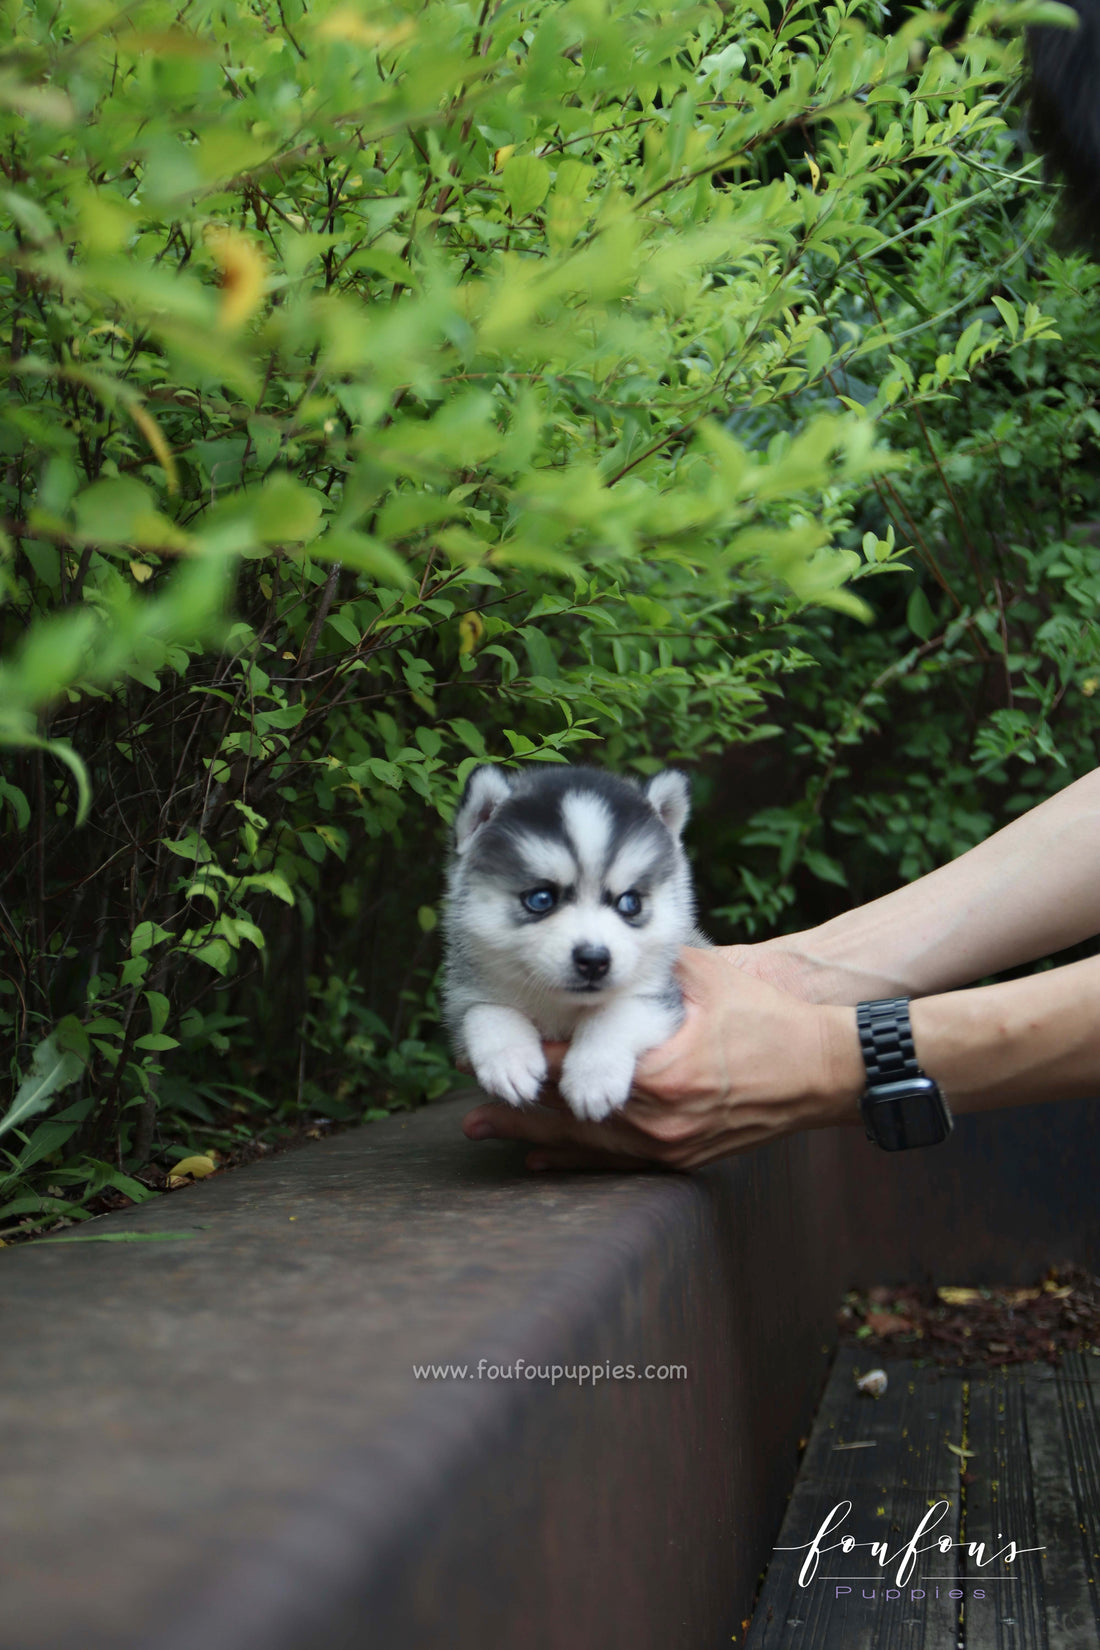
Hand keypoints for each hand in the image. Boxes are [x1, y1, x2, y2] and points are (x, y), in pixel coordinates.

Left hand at [461, 944, 864, 1171]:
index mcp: (659, 1072)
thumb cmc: (768, 1016)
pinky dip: (576, 1158)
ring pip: (587, 1144)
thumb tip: (598, 953)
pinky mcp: (683, 1160)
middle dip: (516, 1106)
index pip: (572, 1066)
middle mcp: (659, 1118)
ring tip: (483, 1128)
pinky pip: (617, 1163)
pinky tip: (539, 1158)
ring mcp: (671, 1146)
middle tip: (467, 1098)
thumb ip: (645, 968)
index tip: (480, 1050)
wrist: (826, 1070)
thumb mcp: (702, 977)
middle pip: (568, 1115)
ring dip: (535, 1134)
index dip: (525, 1055)